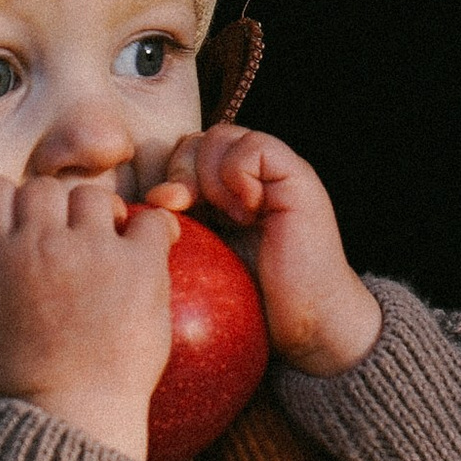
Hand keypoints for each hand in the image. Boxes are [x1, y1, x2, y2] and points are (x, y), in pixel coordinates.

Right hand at [0, 177, 176, 460]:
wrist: (75, 415)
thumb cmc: (13, 385)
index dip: (6, 206)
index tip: (20, 234)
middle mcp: (42, 243)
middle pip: (45, 189)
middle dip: (52, 213)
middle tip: (62, 248)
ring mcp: (95, 250)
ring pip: (96, 197)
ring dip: (98, 219)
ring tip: (101, 252)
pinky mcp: (141, 264)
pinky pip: (149, 219)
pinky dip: (147, 231)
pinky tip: (139, 257)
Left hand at [145, 123, 382, 375]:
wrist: (308, 323)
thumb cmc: (255, 304)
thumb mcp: (204, 260)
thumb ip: (182, 227)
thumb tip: (151, 199)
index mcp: (226, 194)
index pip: (184, 154)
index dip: (170, 175)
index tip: (170, 212)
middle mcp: (252, 177)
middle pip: (198, 140)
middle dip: (182, 170)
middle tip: (188, 208)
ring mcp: (276, 174)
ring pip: (222, 136)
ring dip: (210, 174)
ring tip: (227, 215)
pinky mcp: (297, 178)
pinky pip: (254, 148)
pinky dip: (239, 174)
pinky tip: (246, 211)